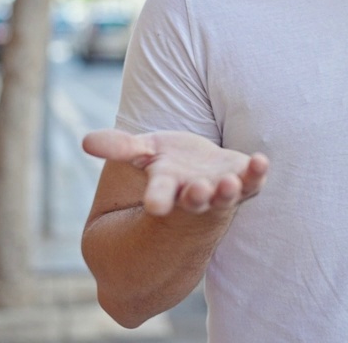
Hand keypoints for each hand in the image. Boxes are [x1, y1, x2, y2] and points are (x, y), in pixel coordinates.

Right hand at [82, 129, 268, 216]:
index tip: (155, 205)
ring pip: (225, 195)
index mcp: (166, 188)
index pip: (160, 195)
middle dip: (196, 197)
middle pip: (194, 199)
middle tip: (197, 192)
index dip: (158, 199)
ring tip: (229, 184)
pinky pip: (252, 181)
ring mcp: (220, 190)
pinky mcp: (243, 182)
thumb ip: (118, 147)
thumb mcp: (141, 152)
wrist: (200, 177)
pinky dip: (256, 173)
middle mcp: (193, 192)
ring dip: (228, 191)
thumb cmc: (167, 165)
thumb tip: (86, 141)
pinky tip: (261, 161)